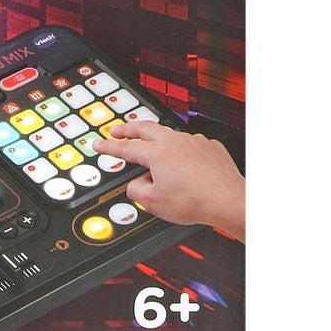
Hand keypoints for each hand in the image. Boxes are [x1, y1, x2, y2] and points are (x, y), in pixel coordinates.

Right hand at [98, 121, 244, 239]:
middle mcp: (175, 142)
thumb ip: (136, 190)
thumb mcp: (154, 203)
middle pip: (144, 128)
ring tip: (151, 145)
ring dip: (156, 137)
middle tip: (117, 131)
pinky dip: (183, 148)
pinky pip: (191, 143)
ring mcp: (195, 142)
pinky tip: (184, 161)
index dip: (109, 147)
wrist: (230, 202)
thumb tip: (137, 184)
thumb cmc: (197, 202)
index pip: (125, 148)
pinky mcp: (211, 147)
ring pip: (169, 134)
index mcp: (157, 153)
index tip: (99, 144)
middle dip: (127, 129)